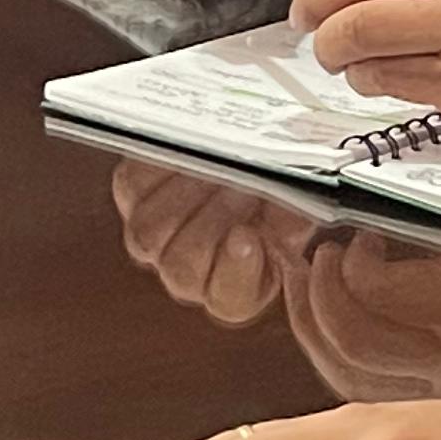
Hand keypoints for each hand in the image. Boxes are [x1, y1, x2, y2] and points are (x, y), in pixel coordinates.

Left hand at [113, 159, 311, 325]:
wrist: (256, 139)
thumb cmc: (287, 172)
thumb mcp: (308, 194)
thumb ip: (306, 207)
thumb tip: (306, 190)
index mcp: (239, 287)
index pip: (227, 300)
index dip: (235, 273)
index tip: (248, 237)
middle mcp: (190, 271)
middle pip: (182, 269)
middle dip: (215, 221)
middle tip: (244, 185)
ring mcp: (155, 236)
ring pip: (150, 234)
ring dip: (187, 195)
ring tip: (221, 165)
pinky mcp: (132, 192)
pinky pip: (134, 186)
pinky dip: (162, 166)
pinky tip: (193, 149)